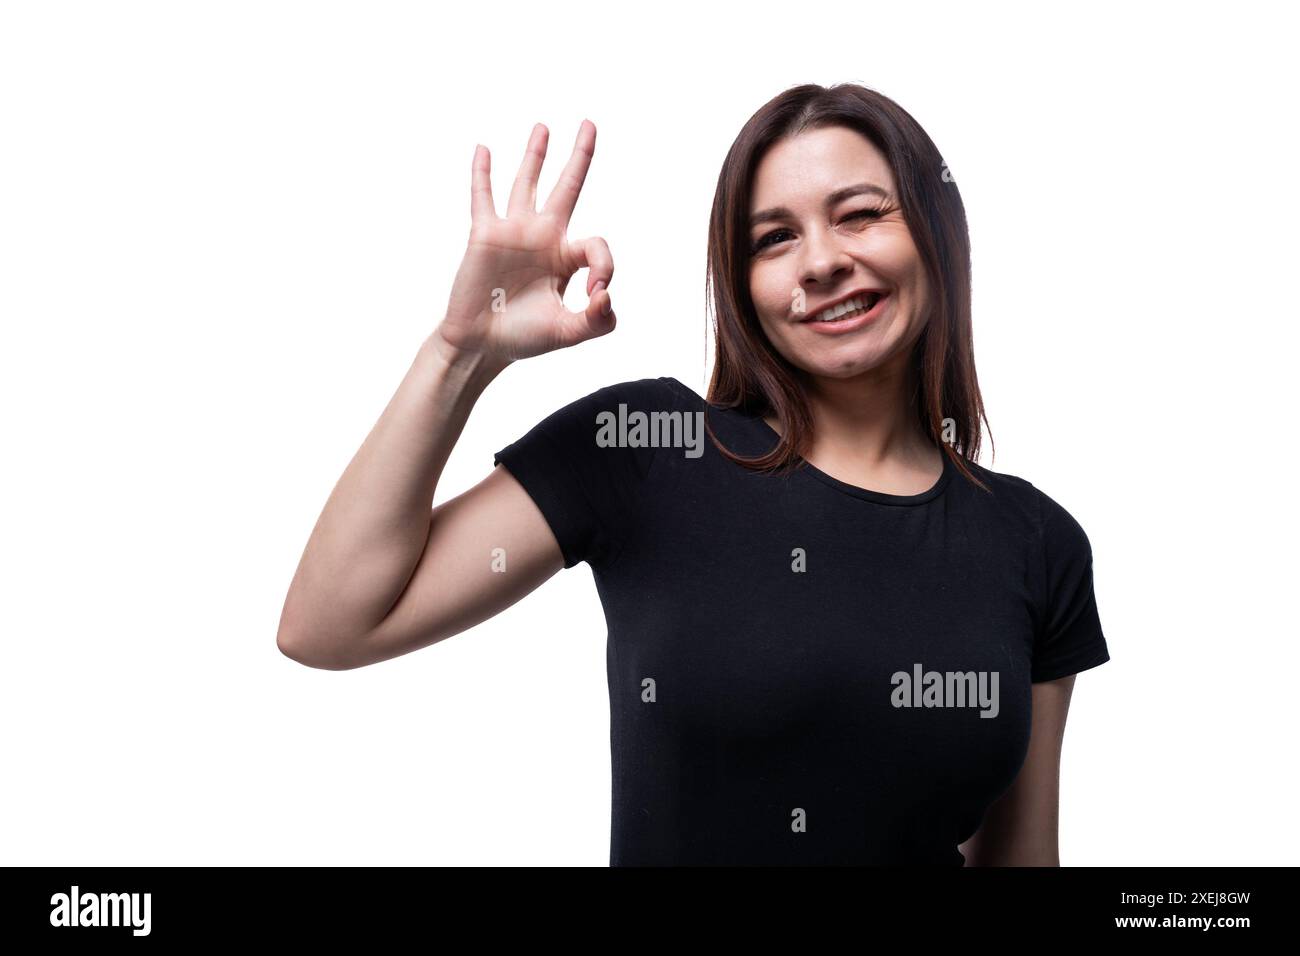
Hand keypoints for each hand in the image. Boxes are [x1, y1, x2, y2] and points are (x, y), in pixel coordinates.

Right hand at [435, 120, 615, 364]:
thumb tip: (606, 295)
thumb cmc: (524, 339)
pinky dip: (482, 174)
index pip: (597, 246)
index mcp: (567, 259)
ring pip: (526, 183)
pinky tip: (484, 150)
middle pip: (567, 187)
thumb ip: (597, 321)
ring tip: (544, 127)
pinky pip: (483, 197)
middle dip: (580, 156)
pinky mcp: (485, 234)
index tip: (596, 295)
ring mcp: (514, 232)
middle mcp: (544, 238)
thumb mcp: (568, 333)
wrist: (482, 345)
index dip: (605, 267)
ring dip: (535, 154)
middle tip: (589, 124)